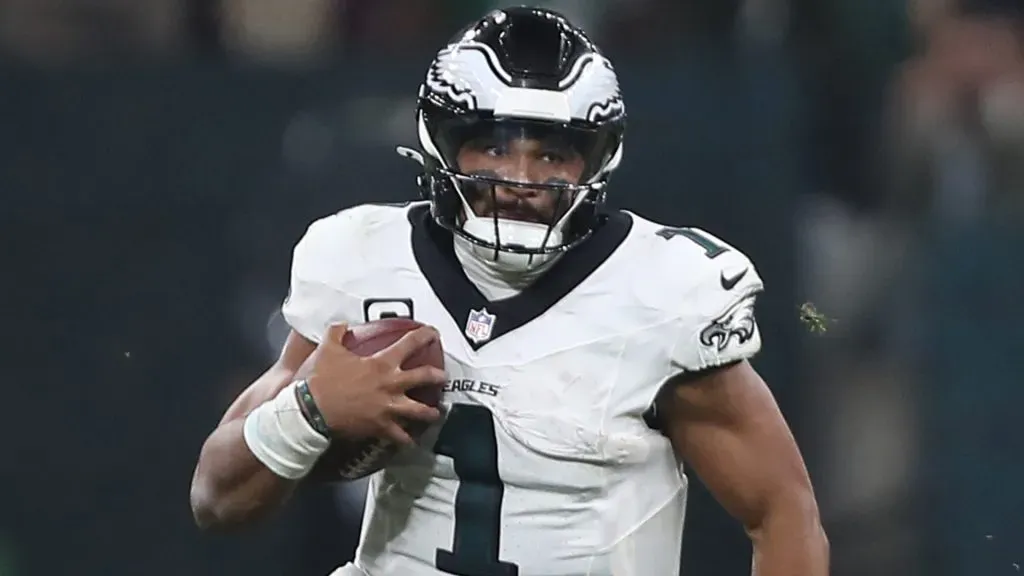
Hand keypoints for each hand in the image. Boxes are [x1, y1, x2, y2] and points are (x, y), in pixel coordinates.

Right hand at [303, 323, 445, 444]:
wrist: (313, 410)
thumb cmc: (321, 379)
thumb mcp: (328, 349)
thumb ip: (337, 333)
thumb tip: (341, 324)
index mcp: (381, 363)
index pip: (410, 343)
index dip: (425, 335)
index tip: (433, 333)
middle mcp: (391, 384)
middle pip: (425, 377)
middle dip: (438, 376)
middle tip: (443, 377)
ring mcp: (389, 408)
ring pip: (420, 411)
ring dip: (431, 413)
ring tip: (436, 414)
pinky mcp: (382, 427)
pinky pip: (401, 437)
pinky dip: (407, 440)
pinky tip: (411, 441)